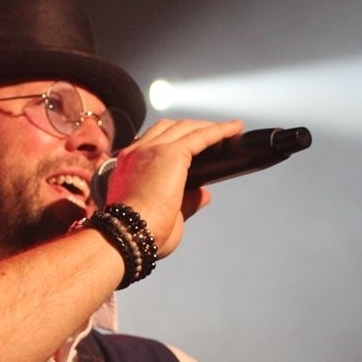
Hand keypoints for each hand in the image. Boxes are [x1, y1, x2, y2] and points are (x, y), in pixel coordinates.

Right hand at [104, 117, 243, 257]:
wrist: (130, 235)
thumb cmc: (141, 233)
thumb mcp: (163, 213)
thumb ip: (185, 200)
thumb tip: (204, 194)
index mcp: (127, 166)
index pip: (151, 142)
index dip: (171, 139)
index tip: (188, 142)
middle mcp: (136, 152)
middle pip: (167, 128)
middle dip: (190, 128)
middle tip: (211, 133)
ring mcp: (151, 149)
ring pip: (184, 128)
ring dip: (205, 126)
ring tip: (227, 130)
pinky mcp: (171, 153)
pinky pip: (200, 136)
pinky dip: (219, 130)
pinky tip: (234, 129)